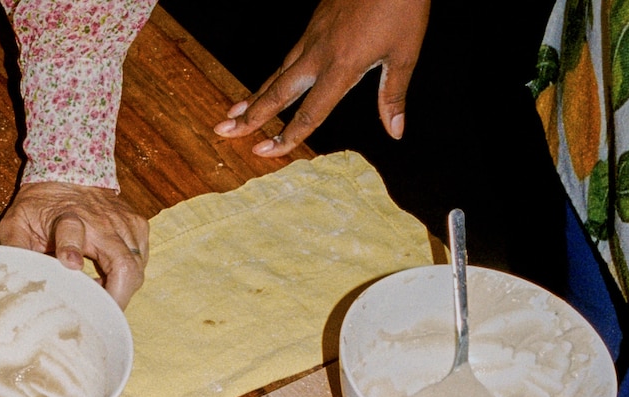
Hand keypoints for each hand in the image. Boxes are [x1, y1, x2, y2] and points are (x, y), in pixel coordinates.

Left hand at [0, 181, 148, 308]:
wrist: (71, 172)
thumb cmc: (42, 205)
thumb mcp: (17, 222)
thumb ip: (16, 250)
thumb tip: (15, 279)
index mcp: (67, 217)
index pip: (71, 230)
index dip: (71, 247)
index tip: (70, 264)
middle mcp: (101, 220)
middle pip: (123, 263)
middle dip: (116, 296)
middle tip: (102, 315)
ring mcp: (124, 223)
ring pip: (135, 268)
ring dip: (121, 289)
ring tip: (99, 295)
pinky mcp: (138, 226)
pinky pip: (140, 262)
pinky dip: (128, 277)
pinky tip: (107, 279)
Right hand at [212, 0, 430, 157]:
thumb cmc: (402, 4)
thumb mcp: (406, 53)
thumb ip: (393, 96)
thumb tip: (395, 132)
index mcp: (342, 66)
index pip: (309, 113)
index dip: (286, 137)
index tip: (262, 151)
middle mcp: (319, 54)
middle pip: (277, 93)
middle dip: (249, 115)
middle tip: (223, 131)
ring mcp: (313, 35)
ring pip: (277, 73)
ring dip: (254, 95)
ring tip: (233, 112)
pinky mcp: (314, 22)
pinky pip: (288, 56)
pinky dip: (273, 74)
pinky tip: (267, 83)